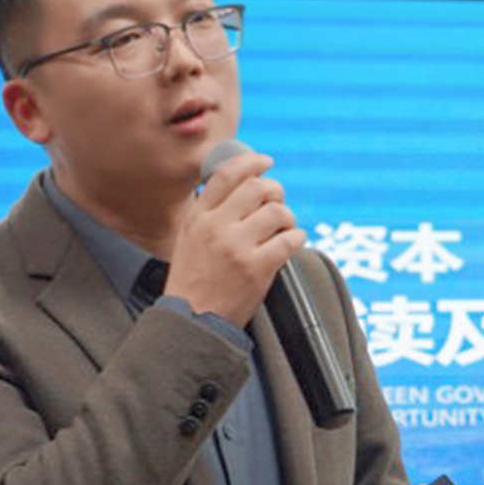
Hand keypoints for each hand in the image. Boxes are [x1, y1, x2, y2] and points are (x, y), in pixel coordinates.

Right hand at [162, 149, 302, 327]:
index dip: (250, 162)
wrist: (193, 322)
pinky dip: (296, 238)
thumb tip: (237, 187)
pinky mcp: (257, 268)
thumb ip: (208, 214)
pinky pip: (290, 240)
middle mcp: (216, 227)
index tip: (265, 162)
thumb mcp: (187, 240)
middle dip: (275, 191)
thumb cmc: (192, 283)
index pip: (226, 174)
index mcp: (198, 218)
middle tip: (277, 203)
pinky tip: (290, 244)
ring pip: (277, 212)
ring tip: (283, 229)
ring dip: (287, 218)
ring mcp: (237, 247)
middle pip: (257, 188)